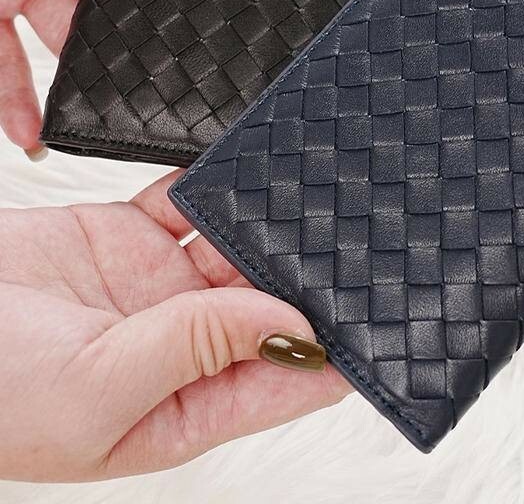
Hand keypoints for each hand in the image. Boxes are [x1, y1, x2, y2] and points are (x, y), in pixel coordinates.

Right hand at [0, 172, 349, 481]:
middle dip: (309, 273)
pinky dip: (215, 184)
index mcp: (183, 405)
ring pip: (236, 247)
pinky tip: (250, 166)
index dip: (336, 350)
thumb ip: (196, 351)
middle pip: (271, 303)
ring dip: (269, 224)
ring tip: (319, 192)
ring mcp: (159, 287)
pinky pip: (187, 202)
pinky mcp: (130, 236)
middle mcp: (184, 344)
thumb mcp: (95, 392)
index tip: (380, 314)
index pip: (284, 380)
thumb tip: (291, 327)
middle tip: (360, 232)